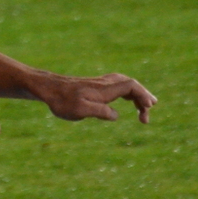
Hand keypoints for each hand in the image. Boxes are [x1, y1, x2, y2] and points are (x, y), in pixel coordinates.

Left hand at [39, 73, 156, 123]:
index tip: (148, 108)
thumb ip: (100, 112)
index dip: (142, 94)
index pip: (130, 86)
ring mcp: (99, 84)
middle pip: (131, 84)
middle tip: (149, 111)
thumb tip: (116, 115)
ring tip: (144, 107)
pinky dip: (127, 92)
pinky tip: (127, 100)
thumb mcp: (80, 111)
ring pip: (125, 84)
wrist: (48, 88)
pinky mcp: (95, 86)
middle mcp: (104, 84)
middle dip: (143, 96)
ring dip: (136, 94)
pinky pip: (117, 85)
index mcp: (103, 90)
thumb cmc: (62, 101)